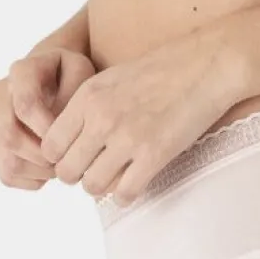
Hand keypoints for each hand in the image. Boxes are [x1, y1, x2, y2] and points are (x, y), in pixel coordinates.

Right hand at [0, 41, 97, 190]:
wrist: (51, 74)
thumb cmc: (68, 73)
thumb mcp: (80, 70)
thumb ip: (74, 92)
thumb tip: (60, 126)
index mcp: (21, 73)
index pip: (25, 105)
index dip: (48, 128)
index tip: (71, 138)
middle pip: (9, 136)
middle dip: (42, 154)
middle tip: (67, 158)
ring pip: (7, 160)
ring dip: (39, 170)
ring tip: (62, 163)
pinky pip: (7, 174)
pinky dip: (33, 179)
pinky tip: (50, 167)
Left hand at [39, 31, 243, 205]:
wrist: (209, 63)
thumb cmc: (164, 69)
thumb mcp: (113, 77)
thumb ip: (88, 107)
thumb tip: (71, 143)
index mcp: (88, 96)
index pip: (50, 145)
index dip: (61, 157)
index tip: (78, 156)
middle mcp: (101, 117)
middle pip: (66, 171)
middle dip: (79, 175)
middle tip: (97, 168)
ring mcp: (127, 137)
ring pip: (92, 187)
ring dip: (103, 186)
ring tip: (117, 175)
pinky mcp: (154, 154)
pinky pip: (123, 193)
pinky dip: (126, 195)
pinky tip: (135, 182)